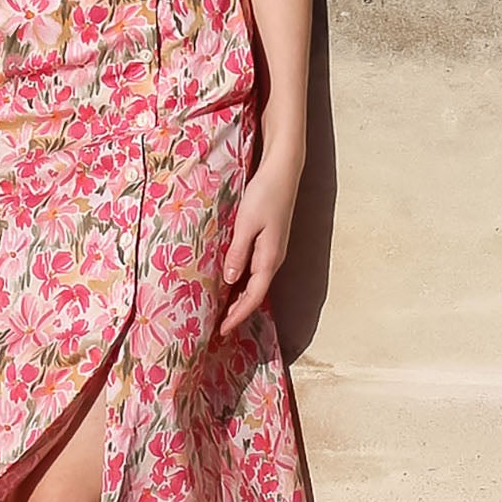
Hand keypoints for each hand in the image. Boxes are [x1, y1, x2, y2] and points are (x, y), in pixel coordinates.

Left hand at [219, 151, 301, 337]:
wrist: (283, 170)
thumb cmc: (264, 194)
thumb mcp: (246, 224)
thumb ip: (237, 253)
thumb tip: (230, 281)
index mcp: (269, 258)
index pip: (253, 297)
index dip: (238, 315)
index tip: (222, 330)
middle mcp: (274, 258)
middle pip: (255, 294)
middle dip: (238, 312)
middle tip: (219, 326)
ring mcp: (273, 250)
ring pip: (255, 282)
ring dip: (240, 298)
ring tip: (222, 310)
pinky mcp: (270, 241)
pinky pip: (255, 269)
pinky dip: (243, 281)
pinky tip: (231, 281)